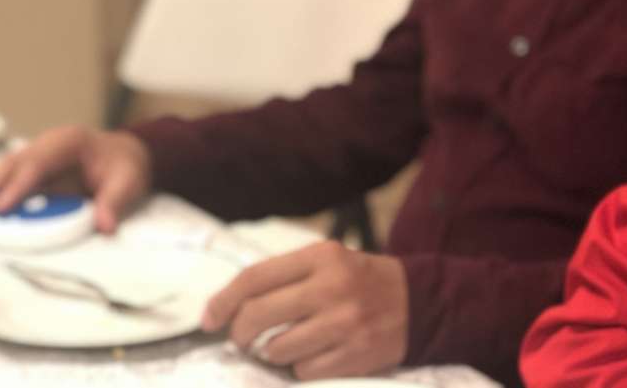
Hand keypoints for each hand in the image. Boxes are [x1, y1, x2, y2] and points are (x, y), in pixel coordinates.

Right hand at [0, 125, 151, 232]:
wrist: (124, 157)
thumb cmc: (124, 165)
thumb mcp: (128, 181)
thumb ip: (115, 201)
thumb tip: (105, 225)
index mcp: (69, 141)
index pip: (38, 162)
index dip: (18, 185)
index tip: (2, 207)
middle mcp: (46, 146)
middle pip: (10, 165)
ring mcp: (35, 157)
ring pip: (1, 173)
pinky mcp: (30, 173)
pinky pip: (5, 184)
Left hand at [202, 240, 408, 380]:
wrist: (418, 302)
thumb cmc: (359, 281)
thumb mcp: (328, 261)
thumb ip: (284, 276)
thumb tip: (228, 308)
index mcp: (321, 256)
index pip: (255, 277)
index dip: (223, 301)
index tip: (208, 319)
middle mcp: (332, 286)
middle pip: (258, 316)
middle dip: (240, 334)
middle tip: (241, 340)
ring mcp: (344, 322)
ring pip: (277, 349)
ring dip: (273, 353)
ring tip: (288, 344)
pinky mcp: (355, 354)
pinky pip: (304, 371)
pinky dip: (301, 368)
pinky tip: (315, 355)